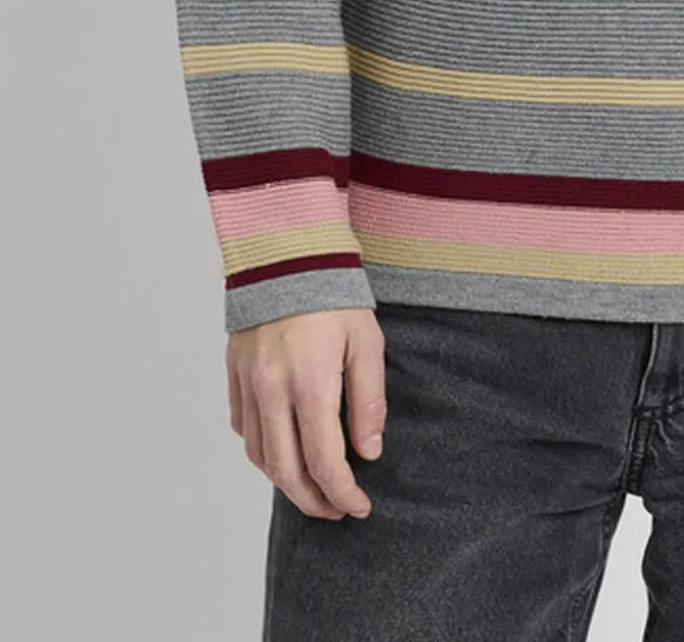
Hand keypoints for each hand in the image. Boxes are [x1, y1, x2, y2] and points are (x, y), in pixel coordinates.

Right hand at [227, 306, 386, 519]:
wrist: (287, 253)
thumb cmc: (334, 295)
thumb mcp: (366, 344)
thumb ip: (369, 402)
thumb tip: (369, 452)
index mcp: (310, 384)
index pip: (324, 462)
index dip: (343, 493)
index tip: (359, 506)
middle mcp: (272, 391)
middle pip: (286, 472)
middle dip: (313, 502)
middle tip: (336, 510)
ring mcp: (248, 384)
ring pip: (259, 455)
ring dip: (285, 481)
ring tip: (312, 487)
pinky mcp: (233, 374)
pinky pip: (242, 428)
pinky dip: (262, 450)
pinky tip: (283, 450)